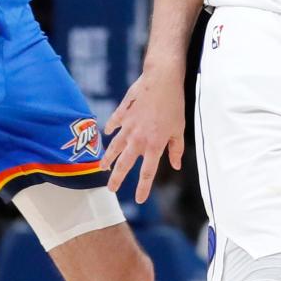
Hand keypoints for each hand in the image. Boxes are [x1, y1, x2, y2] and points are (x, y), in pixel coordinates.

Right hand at [100, 66, 184, 202]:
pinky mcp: (123, 112)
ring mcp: (128, 125)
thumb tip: (175, 165)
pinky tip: (106, 133)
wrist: (162, 80)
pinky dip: (110, 129)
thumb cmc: (174, 105)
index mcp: (154, 145)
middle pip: (124, 164)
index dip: (142, 188)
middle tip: (111, 189)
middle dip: (117, 178)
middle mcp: (138, 139)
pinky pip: (114, 123)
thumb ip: (175, 149)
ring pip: (114, 146)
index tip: (139, 200)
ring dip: (107, 158)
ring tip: (101, 168)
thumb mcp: (179, 129)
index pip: (147, 173)